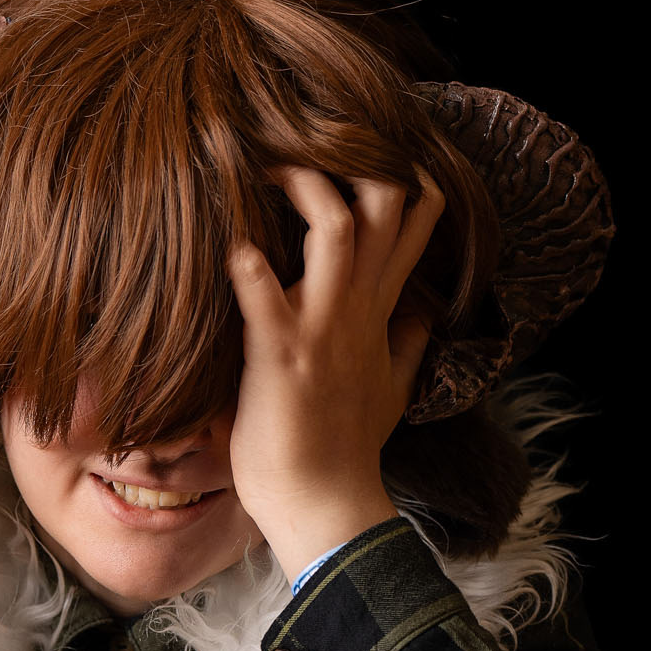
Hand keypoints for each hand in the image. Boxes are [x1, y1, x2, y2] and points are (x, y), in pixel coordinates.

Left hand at [226, 169, 441, 579]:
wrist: (328, 510)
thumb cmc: (347, 453)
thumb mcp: (391, 391)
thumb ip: (406, 345)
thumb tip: (422, 314)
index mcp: (377, 313)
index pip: (412, 219)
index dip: (397, 168)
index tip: (357, 144)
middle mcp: (356, 310)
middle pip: (386, 204)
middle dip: (356, 158)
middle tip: (303, 141)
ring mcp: (321, 332)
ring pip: (337, 231)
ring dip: (305, 191)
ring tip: (267, 170)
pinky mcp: (281, 360)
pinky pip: (265, 301)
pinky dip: (246, 270)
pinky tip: (228, 246)